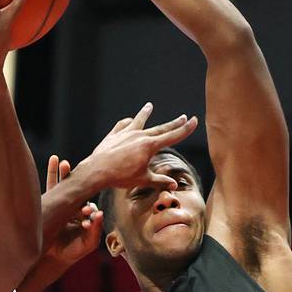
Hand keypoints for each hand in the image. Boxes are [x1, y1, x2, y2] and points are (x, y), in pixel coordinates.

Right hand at [43, 155, 102, 265]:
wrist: (54, 258)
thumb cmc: (73, 251)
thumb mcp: (88, 244)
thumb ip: (95, 230)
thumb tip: (100, 213)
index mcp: (87, 214)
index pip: (89, 204)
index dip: (87, 207)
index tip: (86, 212)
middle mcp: (75, 206)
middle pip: (78, 190)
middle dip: (77, 181)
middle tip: (80, 172)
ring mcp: (62, 204)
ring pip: (64, 185)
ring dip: (64, 174)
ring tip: (64, 162)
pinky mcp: (50, 203)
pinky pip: (51, 186)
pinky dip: (52, 173)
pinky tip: (54, 160)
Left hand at [80, 103, 197, 190]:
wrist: (97, 171)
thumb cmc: (120, 177)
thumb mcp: (143, 180)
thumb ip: (159, 181)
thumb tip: (173, 185)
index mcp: (150, 146)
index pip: (172, 136)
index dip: (185, 129)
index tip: (194, 121)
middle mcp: (140, 136)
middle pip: (160, 128)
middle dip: (173, 123)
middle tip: (184, 117)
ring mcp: (126, 133)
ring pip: (139, 121)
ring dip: (145, 113)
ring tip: (149, 106)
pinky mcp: (114, 135)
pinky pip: (122, 126)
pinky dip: (127, 123)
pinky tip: (129, 121)